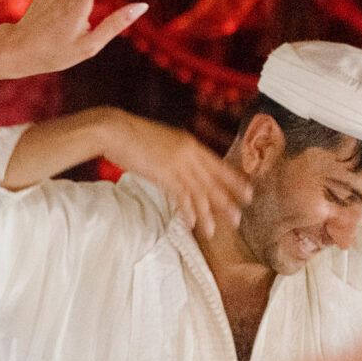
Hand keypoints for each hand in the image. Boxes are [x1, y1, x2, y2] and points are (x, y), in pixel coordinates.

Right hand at [99, 110, 250, 236]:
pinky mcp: (165, 174)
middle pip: (214, 181)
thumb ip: (174, 152)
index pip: (217, 164)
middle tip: (239, 218)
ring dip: (209, 213)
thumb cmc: (131, 135)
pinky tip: (192, 223)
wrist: (115, 130)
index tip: (247, 190)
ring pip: (200, 192)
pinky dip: (188, 212)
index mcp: (189, 142)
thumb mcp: (161, 141)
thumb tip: (178, 166)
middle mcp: (189, 152)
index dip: (233, 179)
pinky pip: (183, 197)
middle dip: (228, 201)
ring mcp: (178, 163)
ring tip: (216, 230)